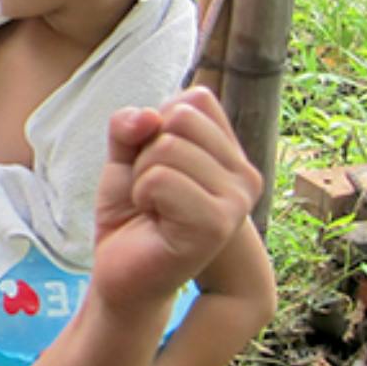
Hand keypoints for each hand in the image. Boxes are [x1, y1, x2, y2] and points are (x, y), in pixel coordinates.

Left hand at [91, 88, 261, 314]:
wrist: (121, 266)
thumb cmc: (132, 210)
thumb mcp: (125, 154)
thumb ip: (130, 124)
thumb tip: (149, 116)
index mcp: (231, 154)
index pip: (195, 99)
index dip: (156, 124)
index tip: (155, 163)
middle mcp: (245, 174)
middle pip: (180, 118)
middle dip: (145, 151)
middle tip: (151, 190)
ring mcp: (236, 201)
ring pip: (167, 147)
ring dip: (142, 177)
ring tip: (154, 207)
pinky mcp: (216, 225)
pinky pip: (160, 179)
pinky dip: (142, 195)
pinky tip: (155, 220)